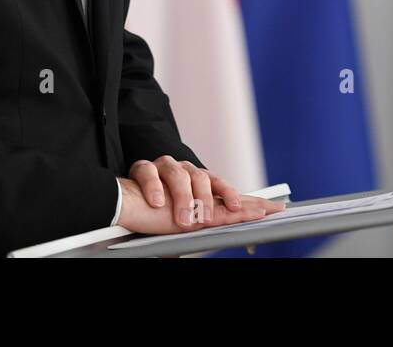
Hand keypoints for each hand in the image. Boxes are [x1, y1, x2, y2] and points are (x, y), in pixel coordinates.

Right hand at [114, 175, 281, 234]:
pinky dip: (154, 189)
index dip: (248, 200)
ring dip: (183, 200)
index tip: (271, 209)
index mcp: (200, 186)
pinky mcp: (144, 169)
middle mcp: (187, 173)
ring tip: (182, 220)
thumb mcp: (186, 223)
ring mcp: (166, 168)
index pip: (228, 190)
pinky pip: (151, 173)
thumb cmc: (154, 216)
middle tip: (207, 219)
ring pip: (180, 176)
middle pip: (206, 178)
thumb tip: (232, 224)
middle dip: (209, 199)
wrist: (122, 205)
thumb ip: (208, 220)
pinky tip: (156, 202)